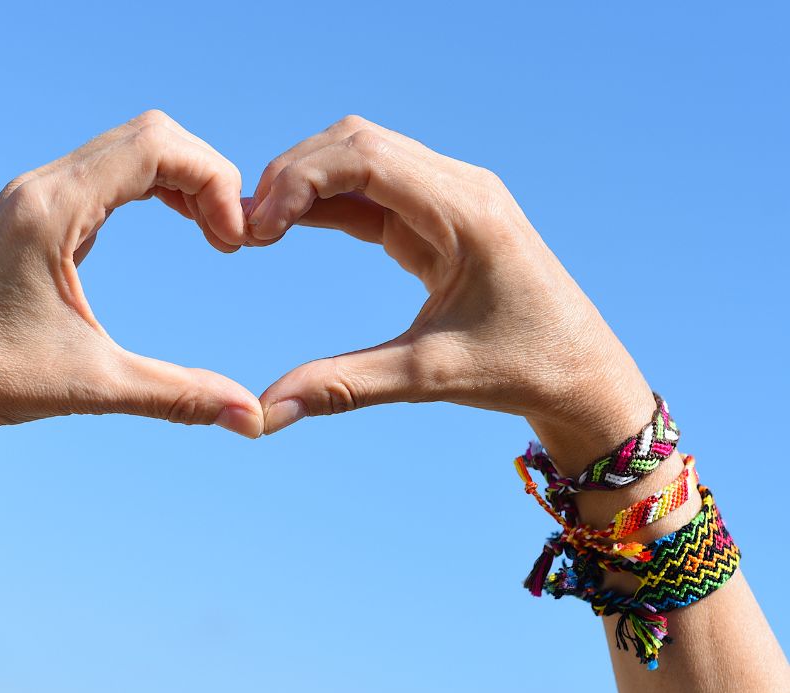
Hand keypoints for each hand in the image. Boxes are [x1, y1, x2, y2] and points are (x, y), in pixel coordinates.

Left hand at [0, 111, 264, 489]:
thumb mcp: (93, 384)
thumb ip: (177, 394)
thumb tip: (249, 417)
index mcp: (52, 208)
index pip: (155, 146)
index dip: (212, 180)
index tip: (233, 241)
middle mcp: (39, 187)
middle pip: (147, 135)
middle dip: (203, 174)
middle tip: (231, 236)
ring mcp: (31, 196)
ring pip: (124, 149)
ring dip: (178, 179)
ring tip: (212, 231)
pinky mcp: (28, 215)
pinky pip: (102, 173)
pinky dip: (148, 187)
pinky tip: (172, 222)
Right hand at [245, 115, 652, 468]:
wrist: (582, 375)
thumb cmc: (522, 369)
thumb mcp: (429, 376)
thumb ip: (344, 385)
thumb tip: (268, 412)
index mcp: (467, 211)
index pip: (366, 157)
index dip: (299, 180)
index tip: (256, 228)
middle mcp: (460, 187)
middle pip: (358, 142)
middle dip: (294, 174)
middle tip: (247, 227)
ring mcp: (452, 197)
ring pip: (363, 158)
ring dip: (308, 183)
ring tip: (260, 228)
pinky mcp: (442, 218)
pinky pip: (375, 191)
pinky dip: (329, 202)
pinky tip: (291, 226)